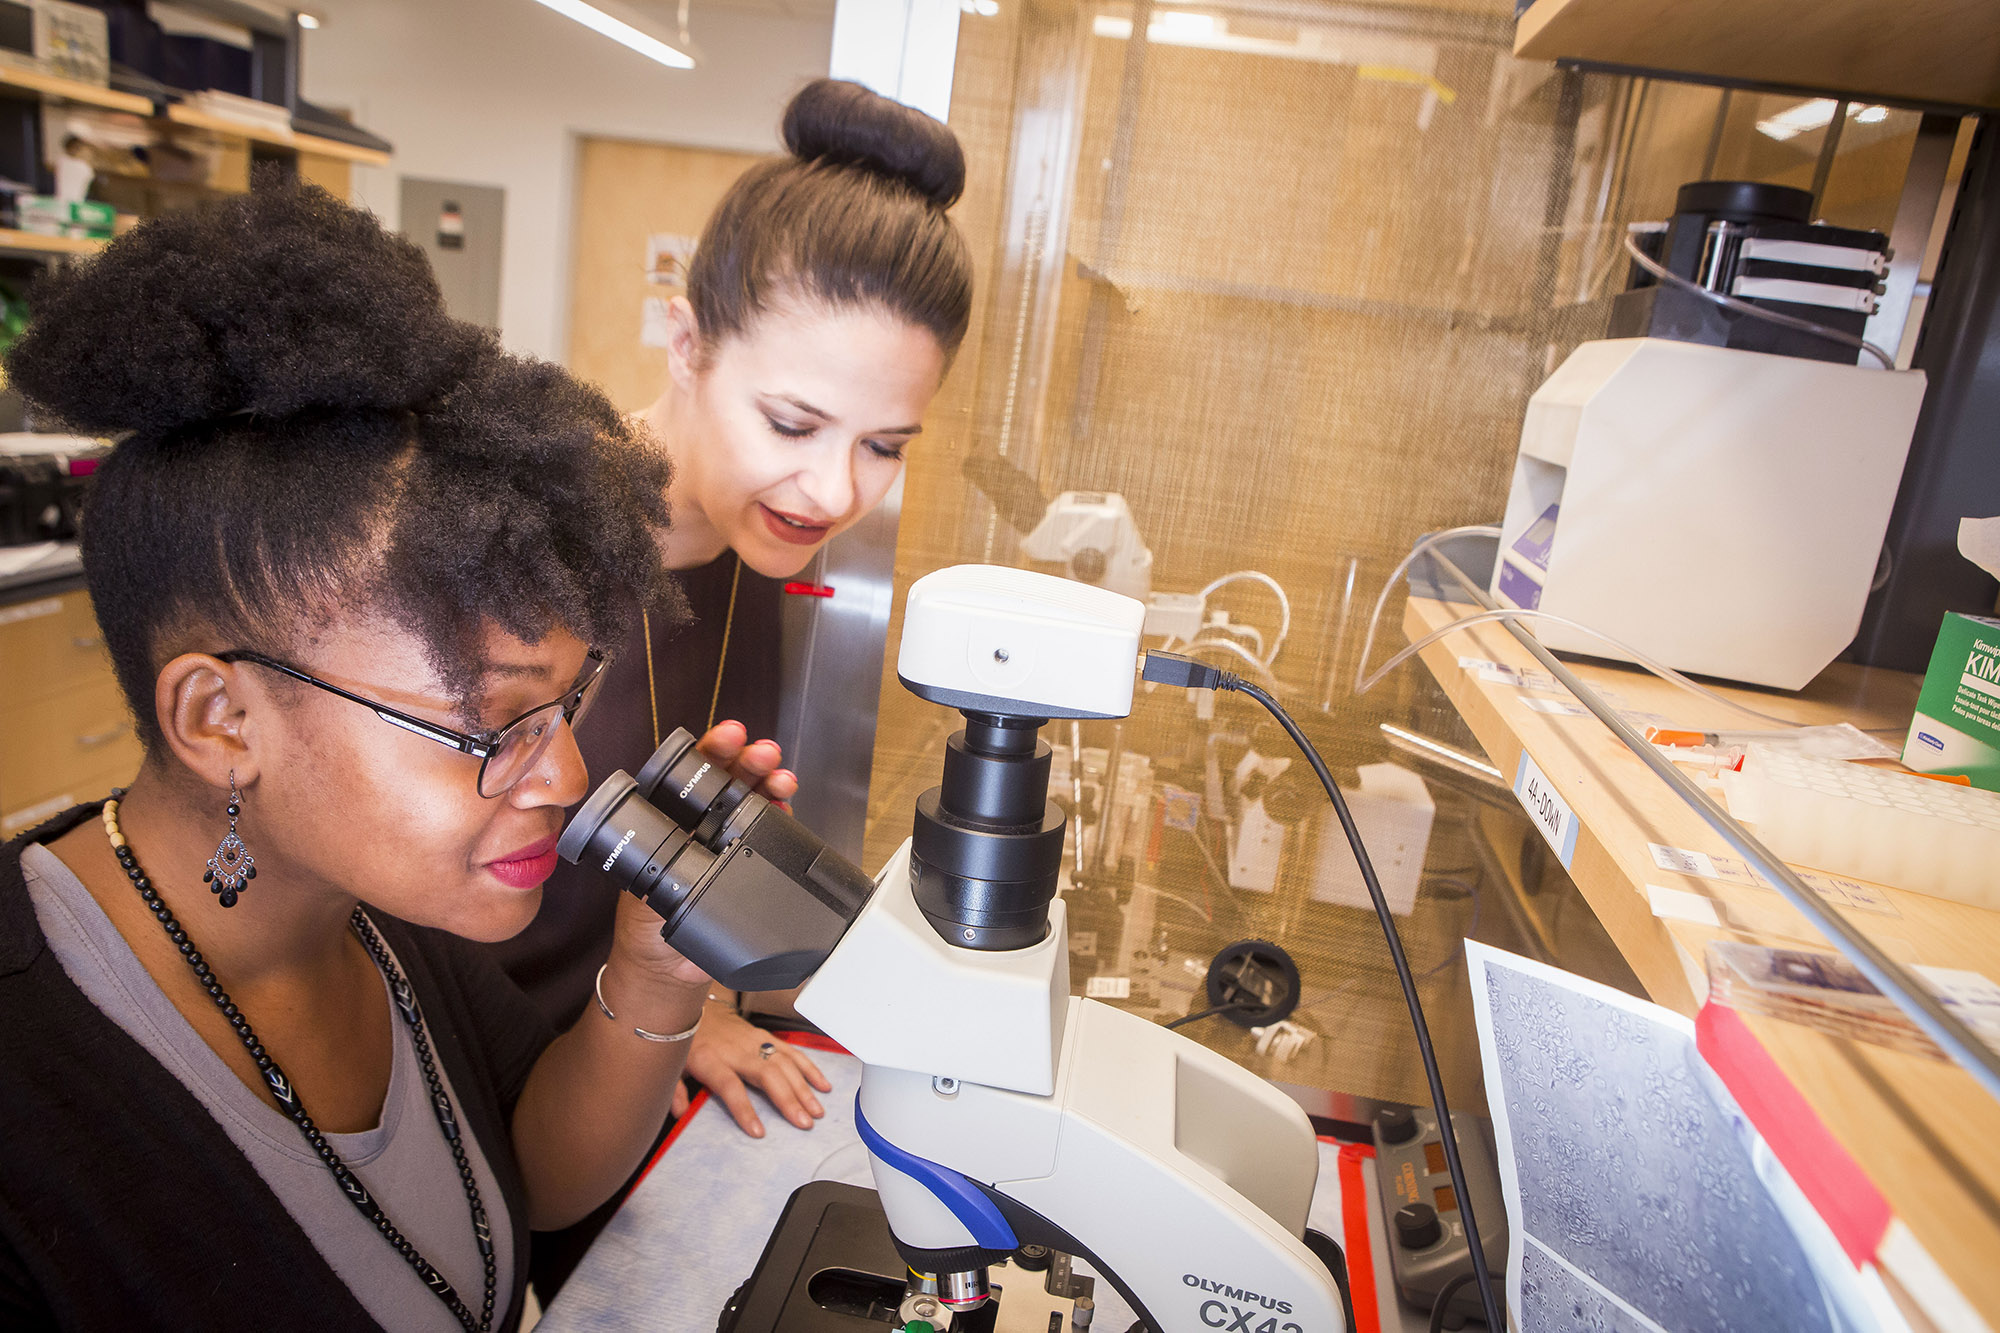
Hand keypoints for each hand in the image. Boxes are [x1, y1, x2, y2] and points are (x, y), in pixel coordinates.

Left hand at [608, 722, 798, 976]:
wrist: (670, 968)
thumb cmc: (644, 925)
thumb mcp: (641, 887)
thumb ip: (658, 861)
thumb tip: (681, 841)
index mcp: (670, 819)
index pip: (691, 774)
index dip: (711, 751)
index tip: (727, 738)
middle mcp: (702, 822)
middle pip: (728, 777)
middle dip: (747, 758)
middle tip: (761, 752)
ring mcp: (730, 838)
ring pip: (753, 797)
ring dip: (769, 779)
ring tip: (780, 774)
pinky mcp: (754, 859)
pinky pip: (772, 829)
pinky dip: (782, 811)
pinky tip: (786, 800)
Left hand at [674, 1004, 832, 1137]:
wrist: (699, 1005)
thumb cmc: (688, 1039)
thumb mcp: (674, 1064)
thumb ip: (675, 1091)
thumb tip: (678, 1113)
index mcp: (711, 1059)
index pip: (730, 1086)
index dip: (744, 1109)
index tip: (759, 1131)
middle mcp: (737, 1050)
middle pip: (767, 1075)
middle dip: (788, 1099)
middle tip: (804, 1122)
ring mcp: (755, 1041)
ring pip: (784, 1064)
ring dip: (804, 1087)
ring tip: (817, 1110)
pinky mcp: (766, 1037)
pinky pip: (792, 1052)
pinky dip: (809, 1068)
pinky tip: (822, 1085)